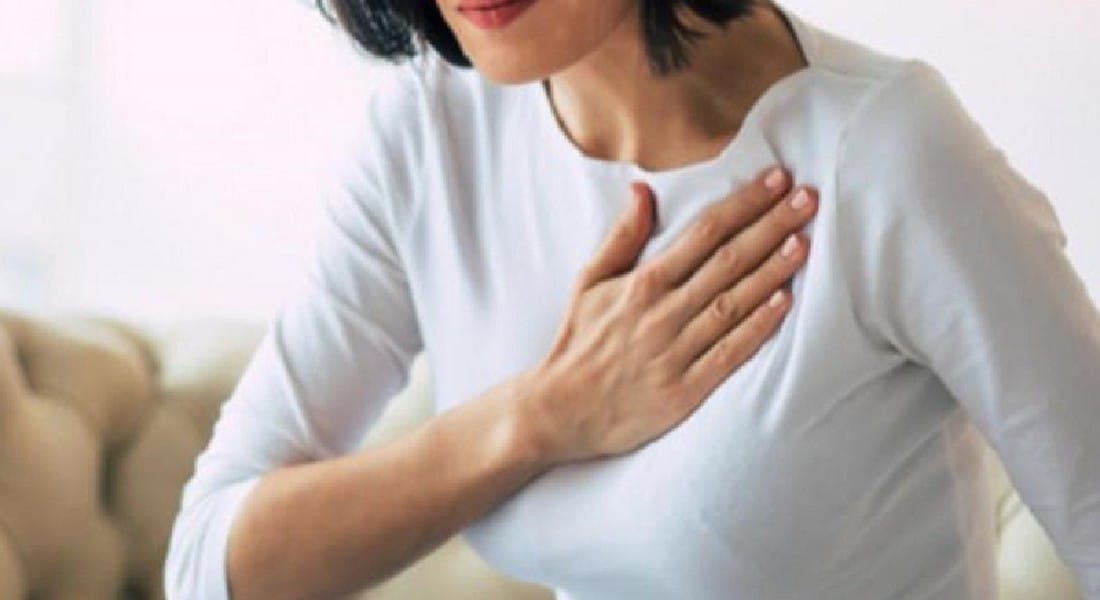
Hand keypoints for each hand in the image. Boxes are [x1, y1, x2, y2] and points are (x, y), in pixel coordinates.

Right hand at [520, 166, 817, 464]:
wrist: (560, 411)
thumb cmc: (578, 342)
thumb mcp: (589, 282)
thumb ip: (621, 237)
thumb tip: (642, 190)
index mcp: (642, 283)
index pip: (703, 233)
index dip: (743, 204)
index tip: (775, 180)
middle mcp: (662, 313)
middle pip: (726, 262)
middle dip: (770, 227)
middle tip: (807, 199)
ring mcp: (675, 352)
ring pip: (732, 304)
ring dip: (771, 272)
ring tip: (803, 242)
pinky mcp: (684, 391)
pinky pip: (728, 355)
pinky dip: (756, 329)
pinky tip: (783, 305)